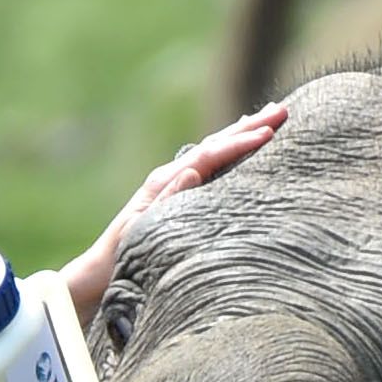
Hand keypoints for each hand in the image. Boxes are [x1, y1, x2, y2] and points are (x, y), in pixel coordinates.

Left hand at [61, 102, 288, 321]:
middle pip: (214, 143)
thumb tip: (192, 171)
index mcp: (164, 183)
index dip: (239, 143)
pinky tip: (239, 141)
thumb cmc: (122, 258)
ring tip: (268, 117)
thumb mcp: (143, 232)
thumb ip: (168, 201)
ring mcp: (171, 182)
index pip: (209, 155)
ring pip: (213, 149)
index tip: (268, 132)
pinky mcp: (174, 192)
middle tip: (282, 110)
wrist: (100, 271)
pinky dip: (228, 148)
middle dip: (248, 127)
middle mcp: (169, 176)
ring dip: (241, 132)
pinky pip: (208, 162)